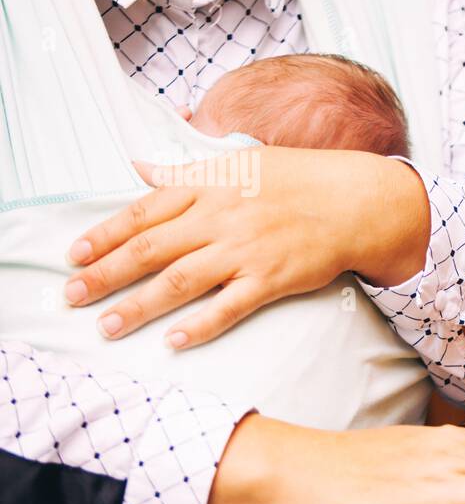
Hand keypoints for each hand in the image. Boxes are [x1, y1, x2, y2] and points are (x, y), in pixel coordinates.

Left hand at [62, 147, 429, 348]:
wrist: (354, 201)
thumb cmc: (298, 179)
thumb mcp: (239, 162)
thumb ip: (185, 170)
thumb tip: (141, 167)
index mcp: (209, 185)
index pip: (144, 212)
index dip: (105, 235)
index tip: (75, 256)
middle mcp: (221, 217)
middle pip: (151, 249)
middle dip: (106, 275)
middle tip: (72, 297)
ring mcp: (246, 250)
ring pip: (180, 281)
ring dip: (139, 306)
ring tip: (108, 327)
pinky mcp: (272, 279)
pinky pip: (229, 306)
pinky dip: (199, 325)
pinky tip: (174, 341)